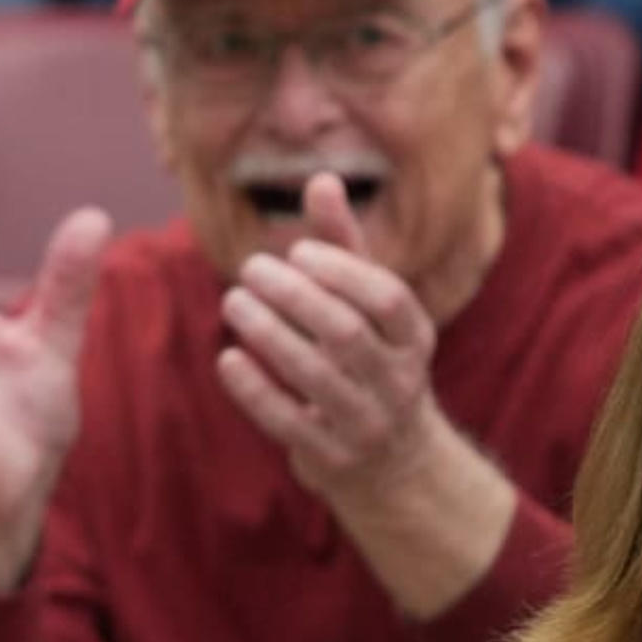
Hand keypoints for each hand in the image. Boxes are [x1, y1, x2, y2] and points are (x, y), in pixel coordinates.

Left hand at [213, 175, 452, 509]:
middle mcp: (398, 381)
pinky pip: (290, 422)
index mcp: (415, 338)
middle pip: (346, 334)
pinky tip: (226, 357)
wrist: (394, 463)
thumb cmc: (370, 358)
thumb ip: (344, 245)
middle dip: (294, 297)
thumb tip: (320, 178)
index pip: (386, 298)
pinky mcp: (331, 456)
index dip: (340, 270)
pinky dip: (255, 390)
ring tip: (232, 300)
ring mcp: (366, 423)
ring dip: (268, 334)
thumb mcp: (369, 307)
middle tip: (249, 268)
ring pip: (316, 376)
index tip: (295, 250)